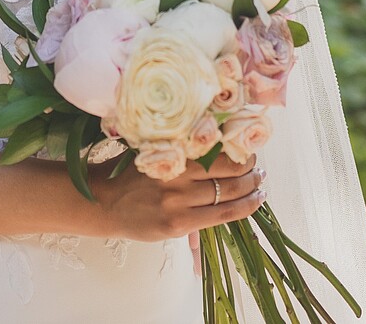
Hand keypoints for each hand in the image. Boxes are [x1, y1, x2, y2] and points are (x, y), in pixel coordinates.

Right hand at [83, 154, 264, 241]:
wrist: (105, 203)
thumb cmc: (131, 174)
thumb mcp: (155, 152)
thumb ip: (182, 150)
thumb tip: (220, 142)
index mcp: (172, 151)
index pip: (216, 148)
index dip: (240, 148)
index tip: (250, 145)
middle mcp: (176, 174)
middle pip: (228, 170)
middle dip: (250, 168)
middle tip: (259, 166)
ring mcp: (177, 201)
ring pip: (229, 193)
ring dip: (252, 188)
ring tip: (261, 184)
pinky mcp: (177, 223)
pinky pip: (222, 215)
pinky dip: (244, 207)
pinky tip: (254, 201)